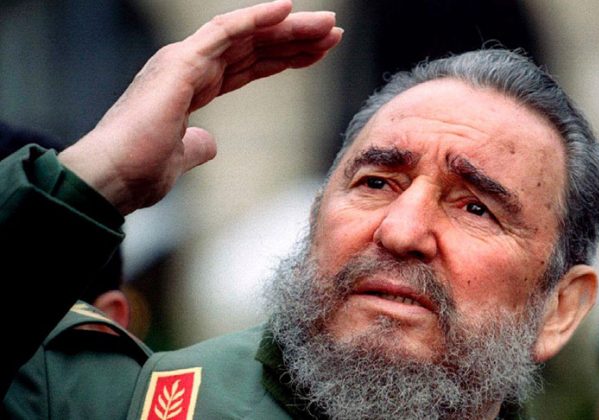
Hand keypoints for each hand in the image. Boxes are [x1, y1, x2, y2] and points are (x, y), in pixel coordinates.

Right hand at [59, 0, 341, 214]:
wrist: (111, 179)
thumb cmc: (139, 172)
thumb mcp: (181, 159)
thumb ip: (197, 147)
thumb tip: (210, 144)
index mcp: (191, 86)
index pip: (248, 66)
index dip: (283, 58)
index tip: (317, 54)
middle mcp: (189, 67)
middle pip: (253, 47)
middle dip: (295, 40)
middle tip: (332, 34)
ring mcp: (184, 61)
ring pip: (246, 36)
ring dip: (288, 29)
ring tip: (326, 25)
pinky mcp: (181, 62)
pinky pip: (224, 31)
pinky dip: (256, 19)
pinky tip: (287, 10)